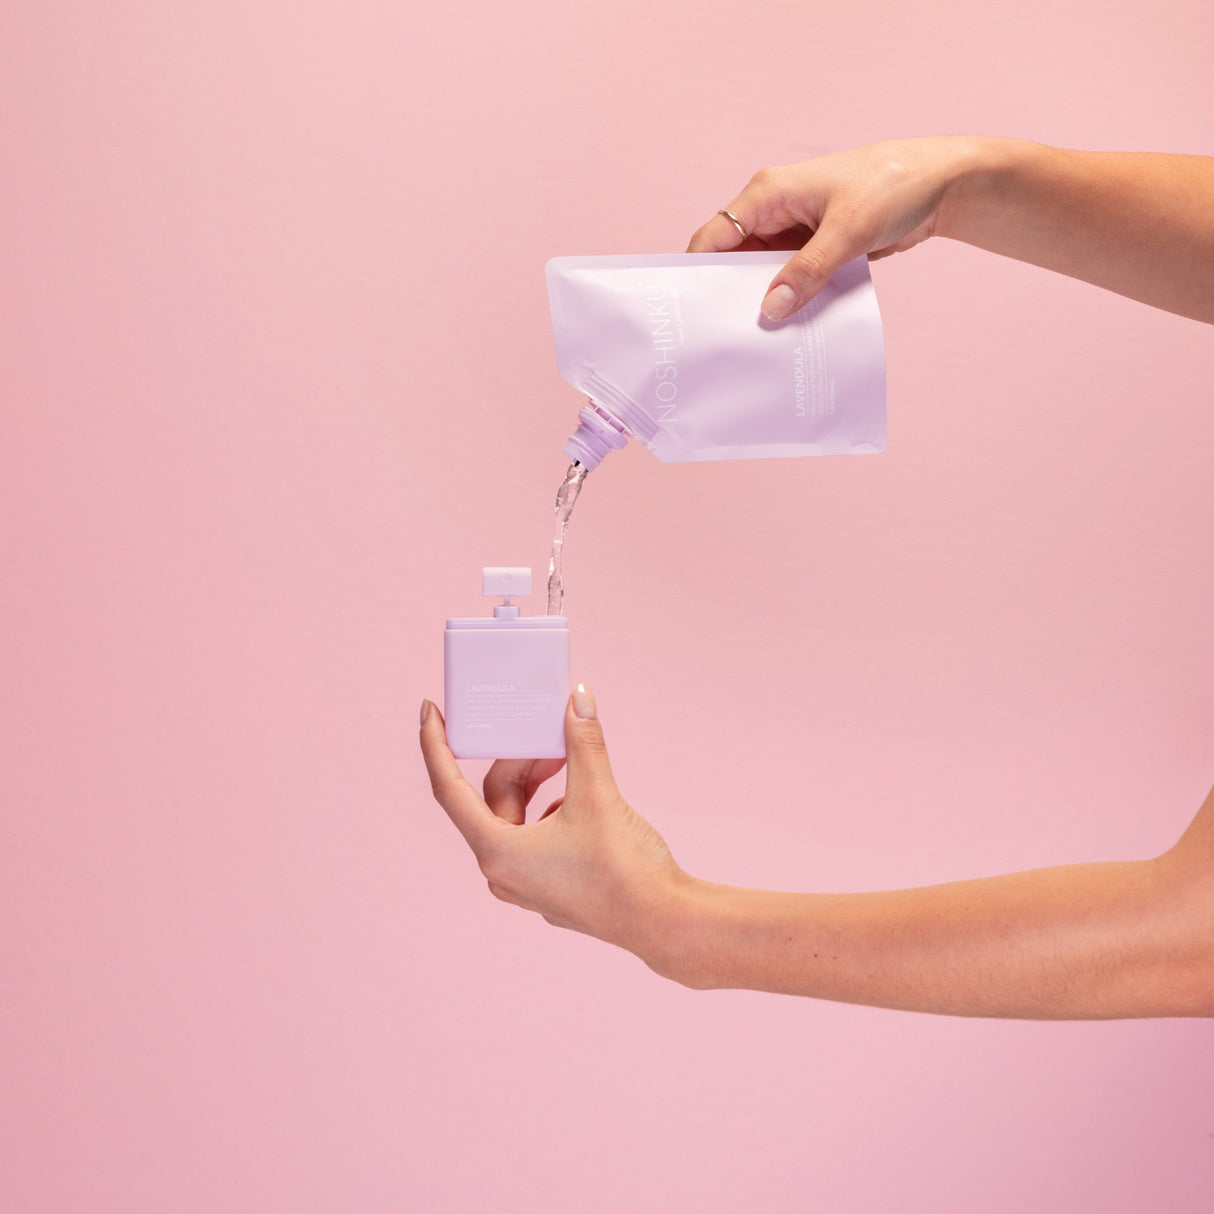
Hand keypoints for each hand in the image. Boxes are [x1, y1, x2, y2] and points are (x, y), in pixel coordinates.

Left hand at [420, 685, 689, 967]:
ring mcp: (527, 885)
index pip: (449, 789)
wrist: (663, 920)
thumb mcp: (598, 794)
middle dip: (519, 760)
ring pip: (516, 818)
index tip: (429, 711)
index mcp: (497, 851)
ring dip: (537, 783)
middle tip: (549, 732)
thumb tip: (577, 700)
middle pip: (494, 799)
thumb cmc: (624, 868)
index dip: (435, 746)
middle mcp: (503, 873)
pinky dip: (550, 808)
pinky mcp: (552, 889)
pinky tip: (579, 796)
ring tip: (568, 759)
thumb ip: (582, 744)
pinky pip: (535, 837)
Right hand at [687, 136, 973, 320]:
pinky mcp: (812, 248)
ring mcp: (792, 231)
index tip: (693, 313)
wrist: (940, 185)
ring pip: (761, 273)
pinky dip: (787, 300)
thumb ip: (807, 271)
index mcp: (768, 193)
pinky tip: (787, 326)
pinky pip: (788, 279)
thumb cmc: (893, 186)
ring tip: (756, 337)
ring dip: (762, 300)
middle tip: (726, 335)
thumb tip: (771, 310)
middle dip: (730, 293)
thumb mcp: (848, 231)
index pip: (714, 236)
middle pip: (733, 259)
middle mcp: (773, 211)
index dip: (698, 272)